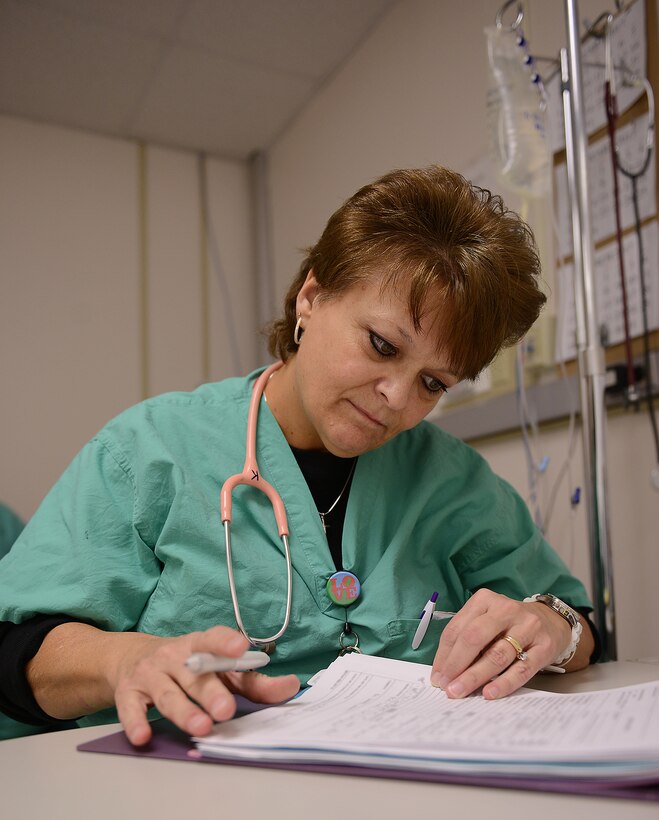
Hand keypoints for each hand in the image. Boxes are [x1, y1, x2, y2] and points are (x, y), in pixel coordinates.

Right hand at [110, 626, 299, 745]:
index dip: (226, 643)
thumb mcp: (218, 668)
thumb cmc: (187, 666)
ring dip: (184, 711)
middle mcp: (174, 656)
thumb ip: (253, 680)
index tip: (241, 647)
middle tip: (226, 709)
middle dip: (211, 692)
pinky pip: (131, 709)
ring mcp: (151, 674)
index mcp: (200, 646)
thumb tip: (291, 687)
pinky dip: (136, 722)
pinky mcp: (128, 693)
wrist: (131, 658)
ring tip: (201, 727)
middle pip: (195, 675)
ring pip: (168, 694)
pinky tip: (143, 735)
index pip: (214, 640)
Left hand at [430, 589, 572, 699]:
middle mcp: (505, 609)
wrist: (551, 621)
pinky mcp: (544, 646)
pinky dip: (503, 682)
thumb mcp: (486, 621)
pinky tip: (489, 693)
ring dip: (475, 676)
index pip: (458, 628)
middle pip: (475, 638)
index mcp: (485, 600)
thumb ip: (467, 639)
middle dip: (456, 664)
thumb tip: (445, 671)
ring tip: (461, 691)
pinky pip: (521, 668)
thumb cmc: (509, 624)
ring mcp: (527, 626)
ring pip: (496, 655)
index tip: (437, 676)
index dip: (444, 654)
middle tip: (446, 686)